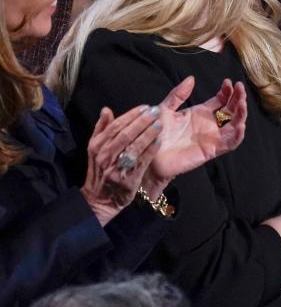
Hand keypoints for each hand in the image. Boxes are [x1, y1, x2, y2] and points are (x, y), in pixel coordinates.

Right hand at [81, 104, 163, 225]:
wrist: (100, 199)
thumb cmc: (100, 170)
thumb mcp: (95, 149)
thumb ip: (101, 128)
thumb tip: (106, 110)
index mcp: (97, 146)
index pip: (115, 126)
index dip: (131, 115)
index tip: (144, 107)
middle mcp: (105, 156)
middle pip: (125, 135)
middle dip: (141, 121)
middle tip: (154, 111)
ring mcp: (116, 168)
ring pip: (134, 147)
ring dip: (148, 134)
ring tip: (159, 124)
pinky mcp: (128, 179)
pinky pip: (142, 161)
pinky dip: (151, 149)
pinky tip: (159, 140)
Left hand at [140, 77, 247, 197]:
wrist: (149, 154)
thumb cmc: (155, 133)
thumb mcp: (165, 109)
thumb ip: (178, 94)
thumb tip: (191, 78)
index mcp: (201, 113)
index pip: (221, 100)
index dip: (227, 91)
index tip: (228, 82)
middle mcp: (210, 124)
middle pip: (231, 110)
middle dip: (238, 98)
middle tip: (240, 87)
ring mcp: (212, 137)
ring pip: (235, 125)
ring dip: (242, 114)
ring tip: (242, 103)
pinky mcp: (212, 150)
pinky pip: (230, 143)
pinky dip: (238, 135)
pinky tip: (240, 125)